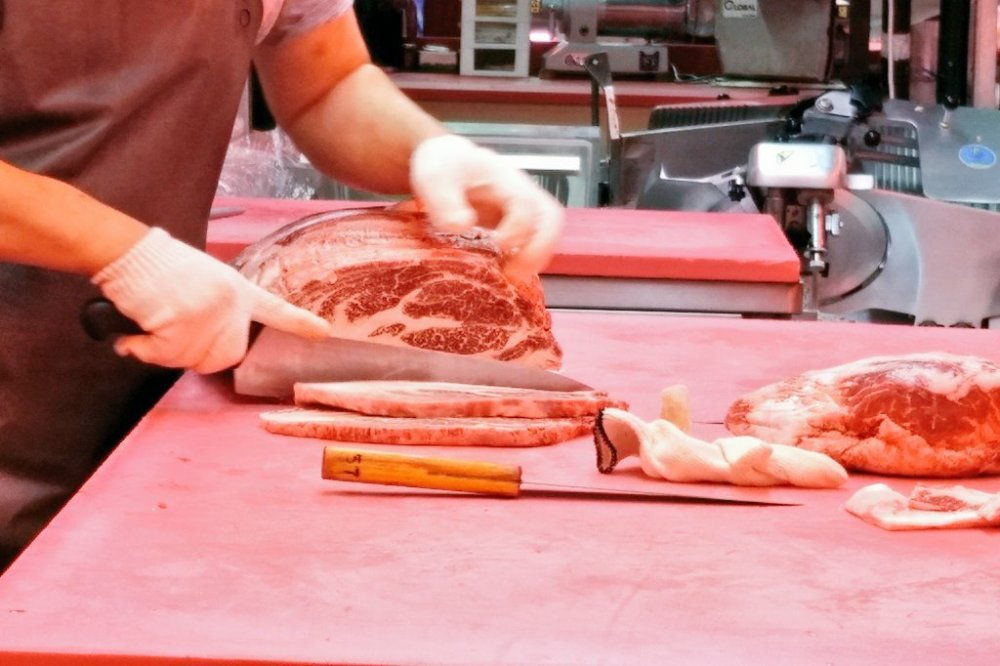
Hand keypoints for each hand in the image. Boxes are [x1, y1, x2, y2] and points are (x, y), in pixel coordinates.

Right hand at [92, 228, 330, 372]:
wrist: (129, 251)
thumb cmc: (158, 267)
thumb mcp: (202, 281)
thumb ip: (217, 310)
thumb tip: (206, 345)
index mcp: (237, 290)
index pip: (274, 310)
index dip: (299, 324)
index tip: (323, 333)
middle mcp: (230, 303)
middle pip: (228, 356)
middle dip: (197, 356)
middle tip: (170, 337)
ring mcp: (208, 313)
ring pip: (193, 361)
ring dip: (164, 353)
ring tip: (151, 327)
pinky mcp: (183, 322)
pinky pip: (165, 357)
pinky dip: (143, 352)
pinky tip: (133, 339)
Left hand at [409, 134, 564, 276]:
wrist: (450, 164)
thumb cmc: (446, 168)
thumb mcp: (435, 178)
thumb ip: (445, 201)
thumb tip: (461, 226)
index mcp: (504, 179)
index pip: (525, 203)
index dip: (518, 227)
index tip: (499, 244)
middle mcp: (522, 193)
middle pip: (551, 218)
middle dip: (539, 248)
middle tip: (516, 272)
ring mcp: (524, 210)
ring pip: (547, 232)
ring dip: (536, 258)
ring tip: (512, 278)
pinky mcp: (518, 225)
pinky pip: (534, 242)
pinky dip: (526, 260)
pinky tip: (505, 273)